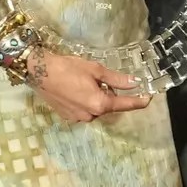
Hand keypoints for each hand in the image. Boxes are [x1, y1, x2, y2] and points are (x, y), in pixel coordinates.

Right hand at [24, 49, 148, 124]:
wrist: (38, 71)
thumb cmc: (67, 67)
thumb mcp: (95, 70)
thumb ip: (117, 79)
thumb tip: (135, 82)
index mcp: (99, 104)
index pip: (125, 104)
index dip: (139, 101)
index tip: (149, 98)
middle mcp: (90, 115)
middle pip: (109, 107)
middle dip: (111, 95)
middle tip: (103, 79)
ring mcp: (78, 118)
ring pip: (96, 109)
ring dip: (97, 98)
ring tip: (87, 82)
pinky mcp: (68, 117)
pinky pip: (84, 110)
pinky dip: (86, 101)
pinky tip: (78, 89)